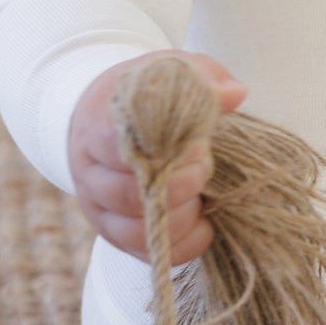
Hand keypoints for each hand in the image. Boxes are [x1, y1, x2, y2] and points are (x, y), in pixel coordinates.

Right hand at [67, 51, 247, 263]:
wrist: (107, 118)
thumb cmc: (145, 94)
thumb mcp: (170, 71)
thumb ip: (202, 77)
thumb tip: (235, 94)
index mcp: (97, 126)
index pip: (120, 145)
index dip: (167, 148)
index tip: (196, 141)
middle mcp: (90, 173)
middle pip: (129, 195)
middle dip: (180, 184)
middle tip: (204, 165)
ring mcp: (99, 208)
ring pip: (137, 230)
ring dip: (182, 215)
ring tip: (202, 192)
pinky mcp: (116, 233)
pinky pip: (150, 253)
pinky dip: (184, 242)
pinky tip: (204, 220)